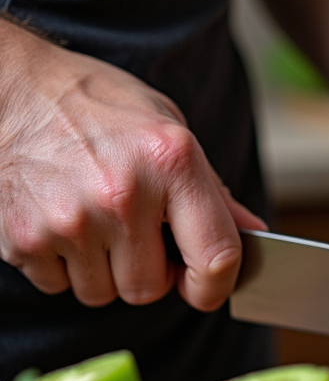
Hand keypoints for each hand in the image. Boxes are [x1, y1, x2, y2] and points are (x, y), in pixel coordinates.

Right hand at [0, 20, 265, 310]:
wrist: (13, 87)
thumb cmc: (100, 107)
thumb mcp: (171, 128)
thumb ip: (213, 190)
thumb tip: (253, 233)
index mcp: (171, 163)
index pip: (215, 258)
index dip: (215, 287)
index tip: (206, 287)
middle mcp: (121, 195)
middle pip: (149, 289)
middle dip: (149, 273)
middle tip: (137, 236)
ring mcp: (68, 219)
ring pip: (101, 293)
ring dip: (103, 272)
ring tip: (96, 222)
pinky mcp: (22, 236)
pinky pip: (57, 285)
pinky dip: (62, 265)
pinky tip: (62, 222)